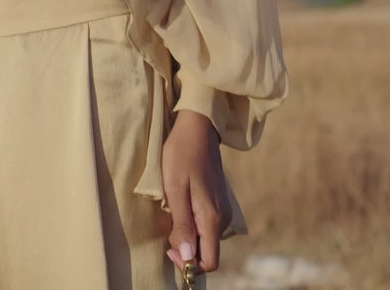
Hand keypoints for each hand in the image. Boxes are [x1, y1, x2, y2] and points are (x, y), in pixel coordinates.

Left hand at [161, 109, 232, 275]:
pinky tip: (180, 206)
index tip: (169, 248)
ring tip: (172, 213)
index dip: (188, 263)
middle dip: (186, 249)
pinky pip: (207, 225)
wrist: (198, 127)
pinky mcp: (218, 202)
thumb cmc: (181, 154)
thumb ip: (182, 223)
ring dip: (188, 235)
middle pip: (207, 252)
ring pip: (206, 239)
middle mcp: (223, 218)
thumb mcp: (174, 187)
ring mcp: (222, 209)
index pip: (209, 262)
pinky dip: (193, 224)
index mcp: (213, 217)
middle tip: (167, 228)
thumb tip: (187, 257)